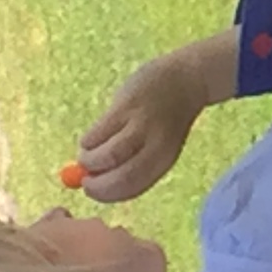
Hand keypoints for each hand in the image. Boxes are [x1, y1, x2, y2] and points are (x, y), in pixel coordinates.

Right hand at [75, 43, 218, 203]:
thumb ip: (130, 165)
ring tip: (87, 154)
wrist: (186, 78)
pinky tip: (92, 137)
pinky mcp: (126, 105)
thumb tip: (90, 183)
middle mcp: (155, 145)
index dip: (105, 194)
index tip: (91, 189)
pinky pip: (96, 133)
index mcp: (164, 159)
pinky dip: (88, 141)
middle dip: (95, 183)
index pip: (130, 188)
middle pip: (118, 177)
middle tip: (84, 176)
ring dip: (87, 160)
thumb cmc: (165, 119)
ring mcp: (141, 124)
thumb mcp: (157, 147)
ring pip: (104, 156)